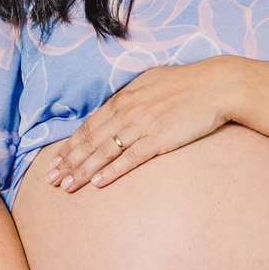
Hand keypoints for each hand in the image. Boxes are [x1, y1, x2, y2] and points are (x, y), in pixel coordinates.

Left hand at [45, 57, 243, 191]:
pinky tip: (98, 183)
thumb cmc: (187, 83)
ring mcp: (142, 126)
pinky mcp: (159, 139)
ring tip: (67, 187)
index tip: (55, 160)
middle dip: (68, 162)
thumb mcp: (151, 82)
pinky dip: (112, 171)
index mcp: (124, 98)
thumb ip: (131, 97)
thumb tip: (117, 108)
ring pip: (105, 152)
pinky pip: (130, 158)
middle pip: (91, 141)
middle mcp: (128, 111)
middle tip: (51, 180)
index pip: (90, 125)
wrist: (217, 85)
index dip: (70, 145)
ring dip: (83, 170)